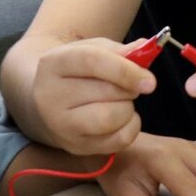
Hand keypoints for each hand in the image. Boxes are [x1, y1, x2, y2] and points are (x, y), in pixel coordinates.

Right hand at [30, 38, 156, 154]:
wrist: (47, 102)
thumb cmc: (76, 72)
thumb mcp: (92, 50)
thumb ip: (118, 50)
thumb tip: (143, 49)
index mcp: (52, 64)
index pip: (92, 61)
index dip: (125, 70)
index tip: (149, 80)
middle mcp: (50, 96)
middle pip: (105, 92)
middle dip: (129, 88)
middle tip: (131, 86)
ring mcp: (61, 126)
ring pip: (110, 118)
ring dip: (128, 108)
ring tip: (121, 101)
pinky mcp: (76, 147)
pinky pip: (118, 140)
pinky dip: (131, 127)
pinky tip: (122, 118)